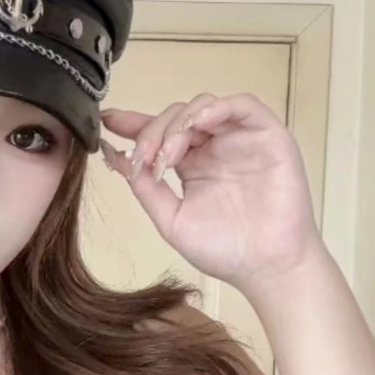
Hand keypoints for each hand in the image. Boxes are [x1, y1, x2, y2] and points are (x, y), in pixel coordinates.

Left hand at [98, 92, 325, 291]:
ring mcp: (239, 140)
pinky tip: (198, 124)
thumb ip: (144, 187)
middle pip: (176, 117)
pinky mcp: (267, 136)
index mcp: (190, 165)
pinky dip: (217, 107)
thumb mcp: (171, 218)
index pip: (159, 134)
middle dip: (152, 131)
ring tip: (167, 152)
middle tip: (142, 156)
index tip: (106, 120)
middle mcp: (213, 147)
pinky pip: (243, 106)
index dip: (133, 123)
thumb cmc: (223, 250)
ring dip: (179, 122)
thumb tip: (115, 157)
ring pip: (204, 106)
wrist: (267, 268)